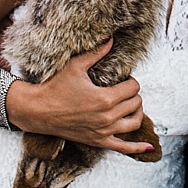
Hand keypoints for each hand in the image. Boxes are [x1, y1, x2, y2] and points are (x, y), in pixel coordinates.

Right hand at [7, 37, 153, 154]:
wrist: (38, 111)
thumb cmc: (55, 87)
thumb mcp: (76, 66)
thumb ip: (96, 53)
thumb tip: (111, 39)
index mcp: (105, 98)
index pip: (133, 88)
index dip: (131, 81)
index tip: (123, 78)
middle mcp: (107, 117)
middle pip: (136, 104)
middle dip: (133, 94)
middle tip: (124, 89)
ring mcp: (103, 132)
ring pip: (134, 123)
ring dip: (136, 112)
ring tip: (131, 104)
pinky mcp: (97, 141)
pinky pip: (123, 148)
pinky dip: (137, 148)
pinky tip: (150, 147)